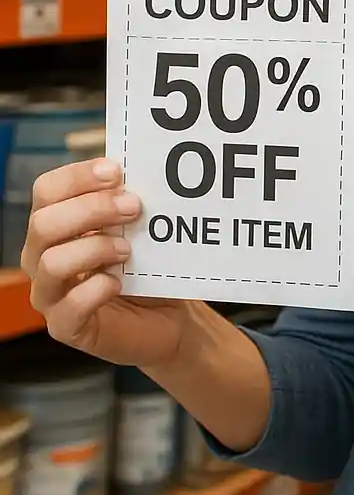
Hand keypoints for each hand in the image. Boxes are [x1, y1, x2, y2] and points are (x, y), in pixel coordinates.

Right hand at [21, 158, 190, 368]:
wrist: (169, 315)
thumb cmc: (149, 265)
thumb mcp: (141, 227)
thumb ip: (130, 201)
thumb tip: (140, 168)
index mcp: (57, 225)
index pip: (47, 190)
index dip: (78, 177)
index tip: (117, 172)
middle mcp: (43, 257)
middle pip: (44, 223)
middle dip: (91, 209)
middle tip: (134, 207)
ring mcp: (51, 295)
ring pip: (50, 263)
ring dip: (94, 248)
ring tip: (128, 250)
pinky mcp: (67, 327)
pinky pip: (68, 309)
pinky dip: (95, 291)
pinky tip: (119, 283)